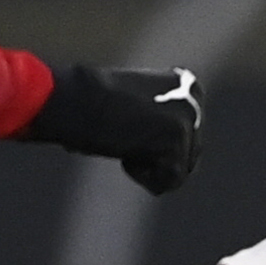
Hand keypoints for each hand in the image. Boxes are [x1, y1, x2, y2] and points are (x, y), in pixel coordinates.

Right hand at [26, 63, 204, 194]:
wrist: (71, 99)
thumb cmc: (87, 104)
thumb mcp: (135, 104)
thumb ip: (159, 119)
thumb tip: (167, 153)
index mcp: (186, 84)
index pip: (184, 135)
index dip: (151, 142)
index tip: (125, 125)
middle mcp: (194, 97)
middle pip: (187, 154)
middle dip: (153, 156)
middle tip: (122, 136)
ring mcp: (188, 117)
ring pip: (180, 168)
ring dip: (147, 165)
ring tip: (123, 140)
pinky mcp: (178, 138)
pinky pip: (170, 180)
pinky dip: (143, 175)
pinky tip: (125, 151)